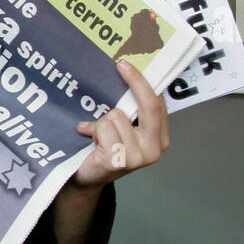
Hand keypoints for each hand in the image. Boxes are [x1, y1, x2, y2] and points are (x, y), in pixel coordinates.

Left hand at [72, 60, 167, 188]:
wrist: (84, 178)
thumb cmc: (103, 150)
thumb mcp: (121, 128)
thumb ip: (129, 111)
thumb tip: (123, 77)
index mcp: (159, 139)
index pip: (158, 104)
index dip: (143, 82)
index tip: (127, 65)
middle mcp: (154, 149)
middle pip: (149, 106)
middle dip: (136, 82)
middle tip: (121, 65)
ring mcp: (137, 157)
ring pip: (117, 115)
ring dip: (102, 122)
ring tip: (97, 136)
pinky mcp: (119, 160)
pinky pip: (104, 127)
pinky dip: (93, 130)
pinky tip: (91, 141)